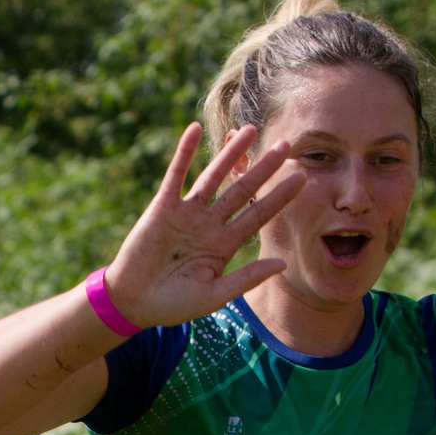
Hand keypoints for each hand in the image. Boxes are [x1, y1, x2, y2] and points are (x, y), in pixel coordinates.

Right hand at [91, 125, 299, 329]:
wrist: (133, 303)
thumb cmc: (173, 305)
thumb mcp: (214, 295)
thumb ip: (247, 279)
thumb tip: (283, 263)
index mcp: (225, 245)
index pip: (259, 215)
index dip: (280, 197)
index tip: (303, 178)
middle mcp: (210, 224)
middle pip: (242, 190)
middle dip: (264, 168)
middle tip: (287, 145)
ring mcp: (187, 213)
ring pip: (214, 177)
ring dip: (231, 154)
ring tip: (250, 130)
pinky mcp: (162, 207)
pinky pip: (176, 175)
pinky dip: (184, 153)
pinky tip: (194, 129)